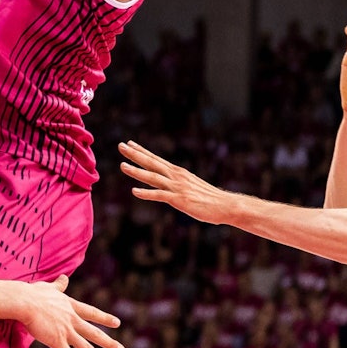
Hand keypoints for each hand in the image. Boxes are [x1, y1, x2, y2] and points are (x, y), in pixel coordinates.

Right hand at [16, 275, 123, 347]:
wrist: (25, 301)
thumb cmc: (33, 293)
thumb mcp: (49, 287)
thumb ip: (59, 285)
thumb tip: (64, 277)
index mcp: (71, 306)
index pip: (92, 313)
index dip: (104, 318)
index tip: (117, 323)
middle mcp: (72, 320)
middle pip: (94, 333)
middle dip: (109, 343)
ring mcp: (67, 331)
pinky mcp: (58, 341)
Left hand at [119, 141, 233, 224]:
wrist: (225, 205)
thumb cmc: (209, 197)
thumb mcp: (191, 185)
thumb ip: (178, 183)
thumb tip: (169, 182)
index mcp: (178, 172)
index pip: (156, 158)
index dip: (142, 150)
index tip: (130, 143)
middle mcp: (176, 176)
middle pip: (152, 163)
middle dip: (135, 154)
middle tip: (120, 145)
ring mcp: (177, 187)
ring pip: (153, 177)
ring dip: (136, 171)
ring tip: (122, 165)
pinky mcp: (179, 200)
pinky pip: (160, 195)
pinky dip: (146, 193)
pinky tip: (134, 191)